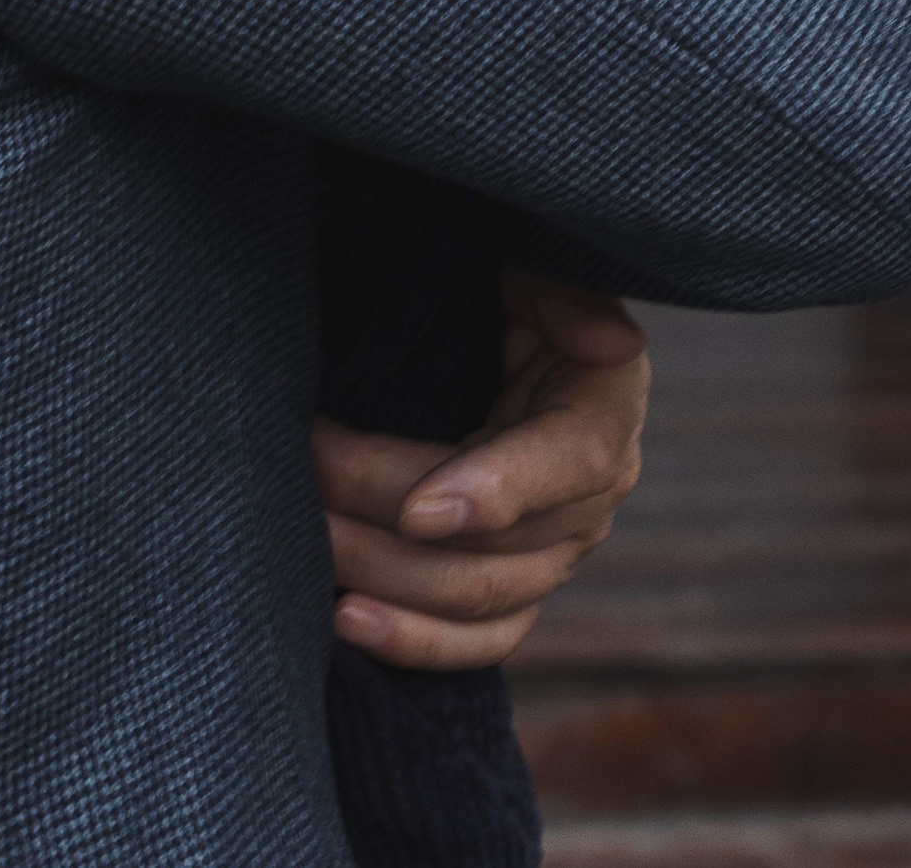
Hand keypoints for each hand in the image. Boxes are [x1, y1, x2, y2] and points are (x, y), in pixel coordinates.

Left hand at [314, 274, 648, 669]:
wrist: (483, 324)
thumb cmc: (503, 285)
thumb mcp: (540, 270)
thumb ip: (562, 293)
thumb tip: (598, 331)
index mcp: (600, 416)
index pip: (567, 467)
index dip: (498, 492)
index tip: (419, 509)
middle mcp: (587, 501)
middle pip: (501, 545)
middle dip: (394, 520)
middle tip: (310, 482)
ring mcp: (551, 555)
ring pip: (479, 599)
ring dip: (390, 580)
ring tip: (312, 546)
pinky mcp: (512, 587)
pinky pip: (477, 638)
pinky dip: (415, 640)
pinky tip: (347, 621)